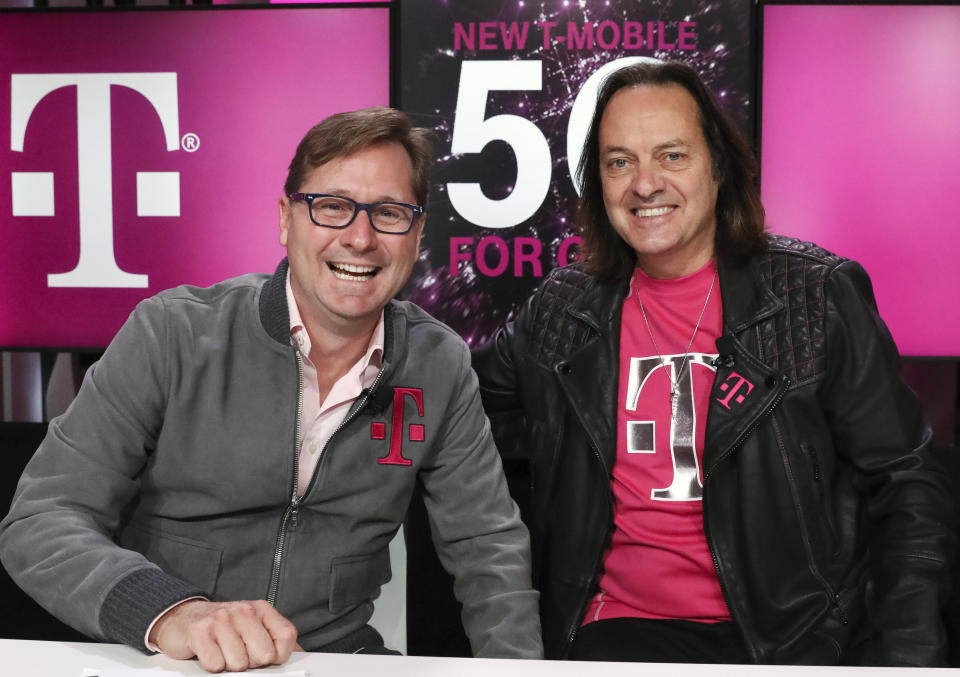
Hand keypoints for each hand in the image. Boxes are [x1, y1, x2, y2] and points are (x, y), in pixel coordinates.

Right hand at [149, 599, 298, 672]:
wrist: (183, 617)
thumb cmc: (222, 626)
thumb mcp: (254, 627)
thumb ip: (276, 640)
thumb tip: (301, 655)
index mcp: (261, 609)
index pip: (287, 638)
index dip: (277, 656)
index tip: (265, 656)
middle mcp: (244, 610)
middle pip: (264, 655)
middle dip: (251, 662)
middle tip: (238, 652)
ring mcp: (222, 619)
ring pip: (239, 664)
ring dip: (229, 664)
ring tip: (222, 650)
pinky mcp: (200, 631)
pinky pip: (216, 665)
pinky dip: (212, 665)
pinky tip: (209, 652)